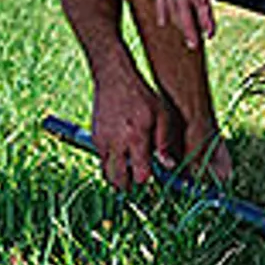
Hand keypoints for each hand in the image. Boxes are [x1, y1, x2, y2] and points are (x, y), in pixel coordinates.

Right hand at [90, 62, 174, 189]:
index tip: (149, 178)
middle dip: (128, 186)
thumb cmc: (142, 96)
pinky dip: (110, 164)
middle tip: (136, 184)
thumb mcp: (161, 114)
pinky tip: (120, 158)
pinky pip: (101, 160)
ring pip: (107, 173)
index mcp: (137, 137)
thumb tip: (169, 166)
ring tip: (127, 175)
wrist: (114, 78)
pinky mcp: (95, 138)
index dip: (145, 180)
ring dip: (117, 178)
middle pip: (118, 180)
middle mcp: (117, 142)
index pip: (139, 174)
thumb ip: (164, 142)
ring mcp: (103, 141)